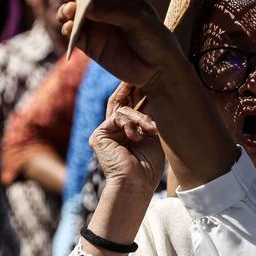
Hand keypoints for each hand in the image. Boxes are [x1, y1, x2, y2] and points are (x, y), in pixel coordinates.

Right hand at [57, 0, 186, 91]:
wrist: (158, 70)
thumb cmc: (155, 39)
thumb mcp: (140, 21)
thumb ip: (114, 12)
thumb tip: (87, 7)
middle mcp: (103, 6)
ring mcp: (95, 25)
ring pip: (70, 12)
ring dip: (66, 10)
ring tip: (71, 11)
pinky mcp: (89, 44)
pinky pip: (72, 35)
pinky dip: (68, 30)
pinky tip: (71, 29)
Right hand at [89, 83, 164, 198]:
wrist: (137, 183)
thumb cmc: (149, 165)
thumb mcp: (154, 134)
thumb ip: (150, 115)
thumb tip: (157, 90)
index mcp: (128, 130)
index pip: (132, 105)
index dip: (140, 91)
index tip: (151, 74)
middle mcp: (115, 129)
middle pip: (121, 100)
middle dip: (133, 87)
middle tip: (145, 71)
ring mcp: (105, 132)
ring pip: (123, 109)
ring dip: (140, 118)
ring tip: (151, 130)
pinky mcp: (98, 135)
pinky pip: (116, 117)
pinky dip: (130, 124)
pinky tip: (137, 136)